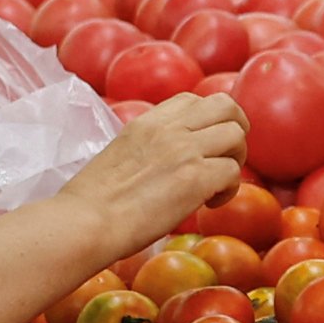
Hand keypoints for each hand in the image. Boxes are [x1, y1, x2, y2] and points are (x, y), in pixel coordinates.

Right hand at [70, 90, 249, 244]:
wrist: (86, 222)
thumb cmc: (92, 204)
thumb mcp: (118, 157)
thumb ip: (146, 150)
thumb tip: (161, 165)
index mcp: (146, 121)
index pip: (192, 100)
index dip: (207, 122)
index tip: (201, 147)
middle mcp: (169, 128)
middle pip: (226, 106)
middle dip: (236, 130)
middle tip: (225, 159)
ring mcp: (184, 150)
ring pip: (237, 135)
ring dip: (235, 161)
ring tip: (216, 186)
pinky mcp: (196, 178)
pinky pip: (234, 172)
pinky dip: (228, 190)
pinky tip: (209, 205)